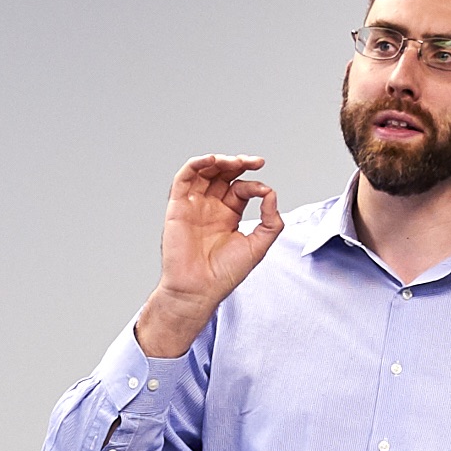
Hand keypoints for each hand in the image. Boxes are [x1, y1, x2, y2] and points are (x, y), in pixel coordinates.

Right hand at [137, 153, 286, 358]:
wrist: (199, 290)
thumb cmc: (224, 274)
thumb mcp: (259, 246)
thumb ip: (271, 221)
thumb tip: (272, 194)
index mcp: (228, 216)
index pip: (241, 189)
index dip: (254, 185)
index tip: (264, 192)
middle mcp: (210, 208)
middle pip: (223, 175)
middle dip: (239, 164)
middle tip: (254, 161)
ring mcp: (193, 206)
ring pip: (204, 172)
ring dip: (220, 161)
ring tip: (235, 160)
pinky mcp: (178, 207)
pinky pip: (183, 179)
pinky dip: (195, 164)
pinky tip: (211, 160)